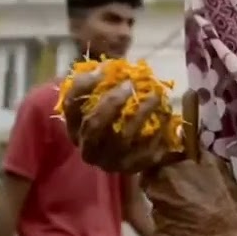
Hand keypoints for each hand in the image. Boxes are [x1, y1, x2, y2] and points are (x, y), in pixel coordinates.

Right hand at [62, 67, 182, 173]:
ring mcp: (110, 162)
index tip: (104, 69)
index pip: (71, 106)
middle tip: (130, 85)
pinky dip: (157, 134)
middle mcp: (88, 148)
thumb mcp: (100, 100)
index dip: (85, 85)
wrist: (125, 154)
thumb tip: (111, 65)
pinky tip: (165, 118)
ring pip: (124, 138)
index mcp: (74, 129)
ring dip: (141, 113)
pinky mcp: (131, 170)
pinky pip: (146, 153)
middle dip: (113, 103)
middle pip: (95, 126)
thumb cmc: (112, 119)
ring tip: (155, 95)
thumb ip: (102, 83)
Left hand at [142, 152, 236, 235]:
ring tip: (189, 214)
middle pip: (152, 188)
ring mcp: (157, 219)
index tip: (172, 171)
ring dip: (168, 209)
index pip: (151, 165)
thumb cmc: (225, 196)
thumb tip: (187, 143)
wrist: (232, 233)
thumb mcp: (214, 165)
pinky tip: (189, 229)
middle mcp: (156, 195)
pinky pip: (164, 230)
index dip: (162, 168)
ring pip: (158, 210)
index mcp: (166, 173)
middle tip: (182, 193)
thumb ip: (195, 152)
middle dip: (164, 189)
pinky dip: (173, 229)